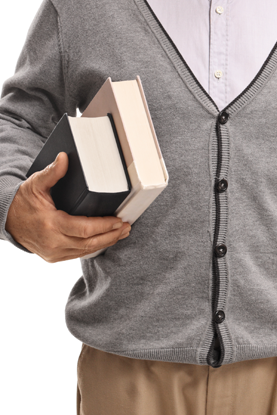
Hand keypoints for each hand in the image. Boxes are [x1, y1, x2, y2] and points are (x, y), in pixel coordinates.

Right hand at [6, 152, 129, 261]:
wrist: (5, 221)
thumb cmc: (22, 202)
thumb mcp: (35, 184)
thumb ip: (52, 173)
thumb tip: (64, 157)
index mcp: (51, 224)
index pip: (85, 229)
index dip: (104, 225)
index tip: (119, 219)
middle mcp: (53, 242)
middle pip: (89, 242)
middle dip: (111, 235)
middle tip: (127, 226)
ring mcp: (53, 252)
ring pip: (85, 251)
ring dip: (106, 242)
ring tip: (122, 233)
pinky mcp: (53, 257)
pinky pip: (78, 254)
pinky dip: (93, 247)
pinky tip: (105, 240)